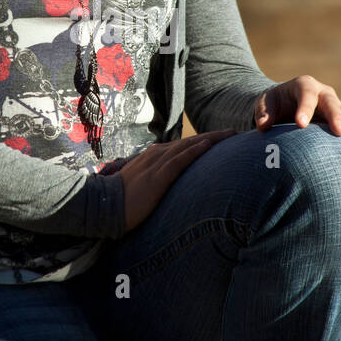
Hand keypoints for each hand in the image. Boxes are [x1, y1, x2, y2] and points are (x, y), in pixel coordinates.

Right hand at [114, 128, 237, 231]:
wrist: (104, 207)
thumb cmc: (123, 200)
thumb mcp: (144, 185)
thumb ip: (158, 179)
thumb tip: (172, 186)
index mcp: (154, 156)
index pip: (185, 145)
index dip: (205, 141)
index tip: (224, 139)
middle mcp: (157, 155)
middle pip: (191, 142)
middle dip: (214, 136)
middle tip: (235, 133)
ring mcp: (156, 165)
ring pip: (188, 147)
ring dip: (210, 140)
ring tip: (230, 135)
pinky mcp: (156, 177)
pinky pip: (178, 161)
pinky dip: (193, 151)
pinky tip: (208, 146)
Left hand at [253, 77, 340, 154]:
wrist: (285, 105)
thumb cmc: (274, 104)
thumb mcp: (264, 103)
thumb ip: (263, 112)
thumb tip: (263, 126)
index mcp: (305, 85)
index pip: (307, 94)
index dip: (305, 108)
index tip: (301, 124)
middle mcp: (324, 94)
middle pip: (333, 104)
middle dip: (336, 118)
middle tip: (338, 132)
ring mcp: (335, 107)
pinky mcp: (340, 121)